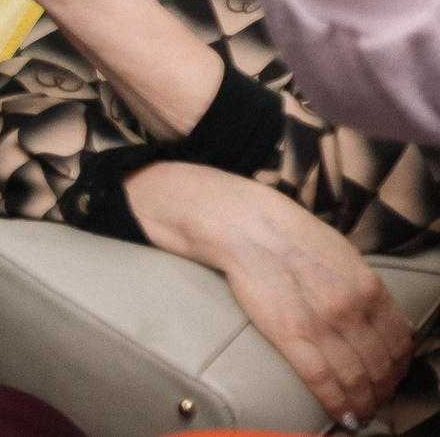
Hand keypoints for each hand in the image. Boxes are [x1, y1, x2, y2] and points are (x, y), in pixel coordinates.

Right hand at [127, 161, 410, 422]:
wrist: (238, 222)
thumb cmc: (280, 231)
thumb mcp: (337, 251)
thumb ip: (358, 284)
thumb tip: (370, 308)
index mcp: (367, 285)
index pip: (400, 341)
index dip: (398, 367)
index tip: (390, 377)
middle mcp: (352, 307)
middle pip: (381, 365)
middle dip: (381, 391)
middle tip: (375, 402)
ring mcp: (323, 322)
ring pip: (358, 378)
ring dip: (363, 404)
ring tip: (359, 414)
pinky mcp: (290, 335)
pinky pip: (324, 381)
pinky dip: (338, 404)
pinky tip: (342, 416)